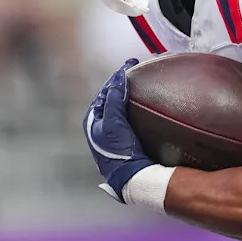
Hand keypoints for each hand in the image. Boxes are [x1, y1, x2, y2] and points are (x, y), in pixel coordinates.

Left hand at [83, 58, 151, 201]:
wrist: (132, 176)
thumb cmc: (118, 152)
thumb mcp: (113, 123)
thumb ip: (114, 99)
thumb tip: (119, 78)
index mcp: (93, 120)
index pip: (106, 91)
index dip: (118, 76)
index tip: (131, 64)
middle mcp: (101, 125)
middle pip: (113, 96)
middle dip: (125, 82)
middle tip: (139, 68)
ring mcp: (114, 132)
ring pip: (122, 105)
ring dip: (131, 92)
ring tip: (143, 80)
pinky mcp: (126, 138)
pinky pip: (131, 114)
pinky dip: (138, 104)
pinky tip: (148, 102)